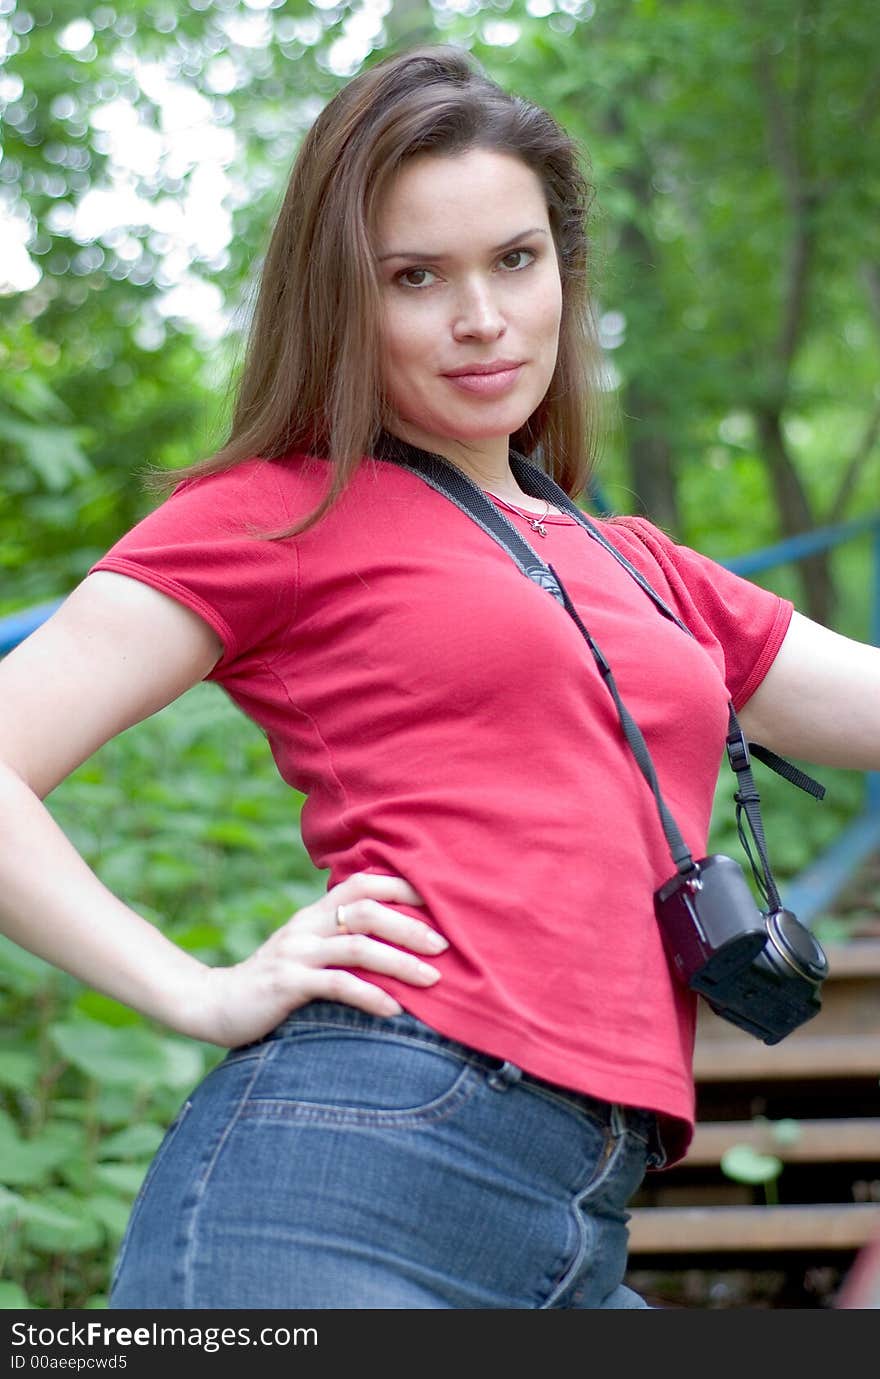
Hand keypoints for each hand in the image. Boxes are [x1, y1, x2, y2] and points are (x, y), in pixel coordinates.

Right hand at [189, 873, 445, 1047]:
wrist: (214, 1004)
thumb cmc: (273, 982)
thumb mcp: (307, 951)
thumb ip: (340, 939)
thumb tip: (397, 941)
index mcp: (315, 914)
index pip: (363, 884)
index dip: (403, 886)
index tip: (441, 900)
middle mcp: (307, 926)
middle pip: (367, 911)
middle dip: (410, 926)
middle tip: (445, 946)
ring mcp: (296, 954)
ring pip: (357, 948)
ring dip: (400, 962)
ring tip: (432, 979)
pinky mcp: (286, 985)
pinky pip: (336, 985)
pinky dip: (370, 996)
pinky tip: (394, 1010)